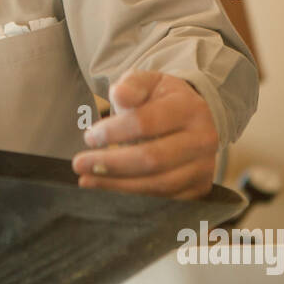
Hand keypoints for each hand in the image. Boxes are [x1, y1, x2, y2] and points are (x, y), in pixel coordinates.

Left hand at [71, 70, 218, 198]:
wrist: (192, 119)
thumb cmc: (161, 100)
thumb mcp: (147, 83)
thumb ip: (132, 86)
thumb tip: (119, 94)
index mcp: (190, 109)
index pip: (146, 123)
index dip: (114, 132)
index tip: (89, 137)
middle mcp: (203, 140)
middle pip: (153, 159)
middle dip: (111, 164)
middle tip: (80, 164)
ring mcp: (204, 167)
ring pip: (158, 185)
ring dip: (118, 186)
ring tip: (88, 180)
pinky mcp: (199, 189)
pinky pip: (164, 200)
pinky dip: (134, 199)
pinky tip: (110, 191)